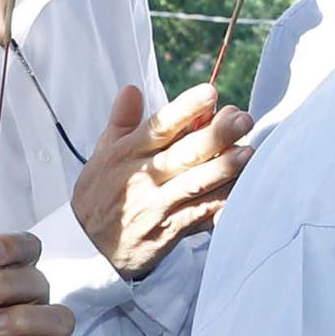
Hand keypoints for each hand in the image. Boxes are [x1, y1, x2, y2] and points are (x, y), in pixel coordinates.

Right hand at [73, 86, 254, 279]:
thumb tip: (132, 89)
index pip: (159, 126)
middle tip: (242, 119)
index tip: (210, 93)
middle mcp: (142, 178)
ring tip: (248, 152)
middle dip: (216, 135)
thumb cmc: (99, 194)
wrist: (86, 247)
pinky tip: (241, 189)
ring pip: (195, 184)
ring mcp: (156, 206)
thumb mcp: (102, 154)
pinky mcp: (168, 232)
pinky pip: (200, 215)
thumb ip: (121, 120)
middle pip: (183, 154)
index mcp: (126, 153)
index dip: (186, 108)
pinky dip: (222, 202)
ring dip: (224, 168)